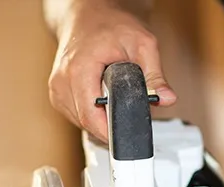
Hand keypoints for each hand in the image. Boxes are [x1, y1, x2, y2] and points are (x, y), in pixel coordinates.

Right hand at [48, 3, 175, 141]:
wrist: (87, 15)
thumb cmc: (110, 25)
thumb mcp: (142, 44)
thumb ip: (155, 75)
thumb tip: (166, 98)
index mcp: (79, 70)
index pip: (92, 118)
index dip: (114, 131)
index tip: (130, 133)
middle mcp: (62, 82)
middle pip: (88, 123)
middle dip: (112, 123)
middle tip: (128, 106)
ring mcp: (57, 90)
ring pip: (82, 124)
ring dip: (102, 118)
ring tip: (112, 95)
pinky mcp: (58, 95)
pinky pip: (77, 117)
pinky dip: (93, 113)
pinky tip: (101, 97)